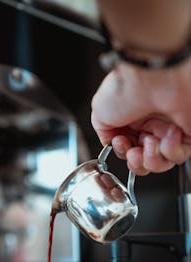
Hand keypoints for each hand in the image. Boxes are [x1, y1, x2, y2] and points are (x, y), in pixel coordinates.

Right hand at [91, 60, 190, 174]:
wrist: (151, 77)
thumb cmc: (127, 88)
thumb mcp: (100, 112)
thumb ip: (103, 133)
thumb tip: (110, 144)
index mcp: (132, 121)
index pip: (129, 150)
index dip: (124, 154)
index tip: (121, 144)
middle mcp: (151, 125)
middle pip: (145, 161)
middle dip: (137, 163)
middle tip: (134, 153)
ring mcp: (169, 129)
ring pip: (162, 162)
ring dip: (152, 160)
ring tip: (150, 143)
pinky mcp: (187, 133)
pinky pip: (180, 155)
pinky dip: (171, 150)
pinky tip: (168, 134)